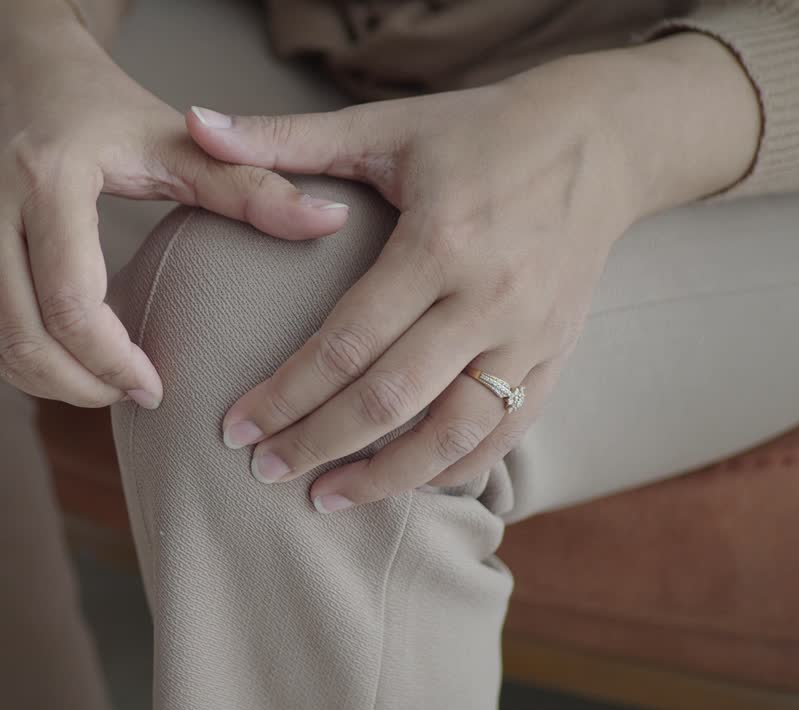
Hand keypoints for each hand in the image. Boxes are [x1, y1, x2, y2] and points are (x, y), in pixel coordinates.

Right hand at [0, 0, 349, 408]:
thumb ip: (253, 186)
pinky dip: (20, 361)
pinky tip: (67, 358)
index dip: (114, 362)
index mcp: (45, 175)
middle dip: (81, 386)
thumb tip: (331, 222)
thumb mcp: (178, 139)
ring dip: (49, 383)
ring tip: (103, 384)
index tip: (156, 387)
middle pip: (23, 338)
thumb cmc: (102, 107)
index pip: (72, 303)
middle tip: (132, 396)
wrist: (13, 70)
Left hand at [189, 35, 758, 512]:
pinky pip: (505, 432)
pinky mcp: (557, 354)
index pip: (346, 342)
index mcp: (440, 241)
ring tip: (325, 498)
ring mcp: (531, 334)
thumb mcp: (384, 124)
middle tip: (262, 472)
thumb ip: (284, 138)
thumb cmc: (480, 130)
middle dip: (317, 443)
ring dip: (385, 477)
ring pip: (452, 433)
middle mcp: (490, 297)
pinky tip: (406, 486)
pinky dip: (454, 470)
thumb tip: (194, 123)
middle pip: (390, 399)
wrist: (604, 139)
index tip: (234, 428)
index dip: (284, 394)